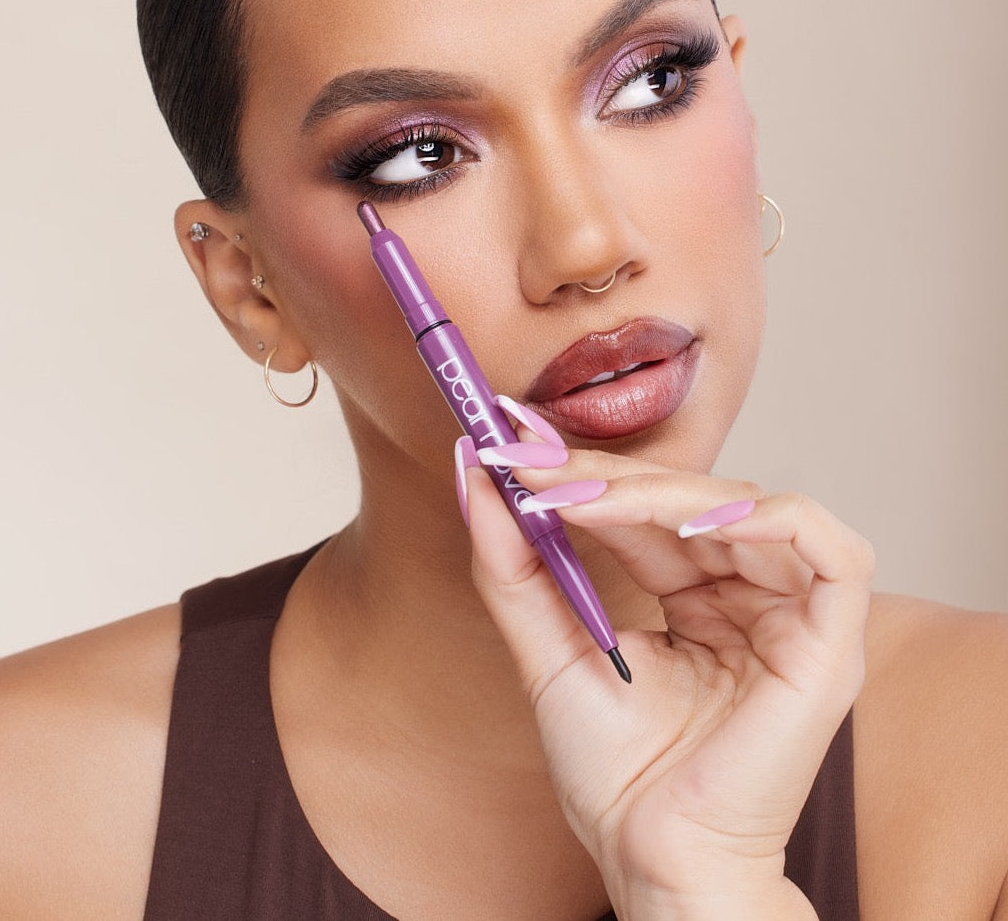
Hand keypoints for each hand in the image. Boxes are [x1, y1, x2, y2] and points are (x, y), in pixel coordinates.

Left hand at [459, 403, 873, 917]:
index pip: (647, 512)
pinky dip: (769, 518)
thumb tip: (477, 479)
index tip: (513, 447)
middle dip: (611, 475)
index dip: (586, 475)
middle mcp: (750, 599)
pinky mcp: (832, 644)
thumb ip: (515, 569)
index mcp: (699, 599)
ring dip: (665, 493)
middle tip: (538, 468)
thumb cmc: (616, 776)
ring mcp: (793, 618)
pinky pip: (831, 550)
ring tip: (590, 499)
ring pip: (748, 506)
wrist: (655, 861)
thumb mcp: (549, 652)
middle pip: (693, 499)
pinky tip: (692, 524)